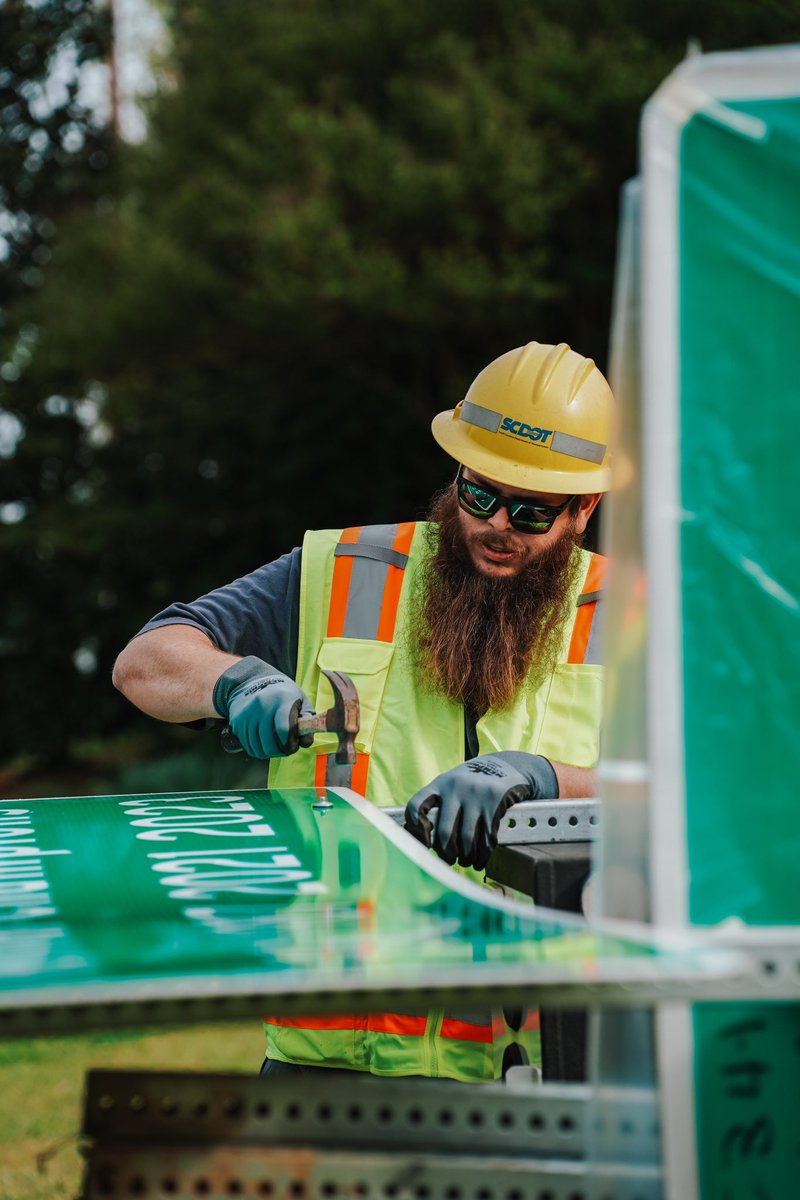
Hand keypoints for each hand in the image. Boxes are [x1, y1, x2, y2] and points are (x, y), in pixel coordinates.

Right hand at [213, 656, 314, 758]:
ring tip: (276, 746)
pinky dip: (258, 750)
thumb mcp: (301, 701)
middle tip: (286, 749)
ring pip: (258, 748)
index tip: (294, 745)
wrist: (255, 682)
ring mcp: (247, 714)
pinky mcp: (237, 722)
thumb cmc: (284, 695)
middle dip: (281, 752)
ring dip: (269, 753)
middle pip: (269, 743)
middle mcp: (261, 706)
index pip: (283, 729)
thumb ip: (307, 722)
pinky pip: (248, 747)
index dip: (290, 743)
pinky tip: (265, 743)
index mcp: (281, 699)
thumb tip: (306, 743)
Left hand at [404, 752, 557, 870]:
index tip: (424, 844)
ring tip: (466, 861)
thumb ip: (439, 805)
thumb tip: (424, 840)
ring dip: (466, 857)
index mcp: (440, 784)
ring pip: (467, 838)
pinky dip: (483, 855)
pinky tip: (480, 860)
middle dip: (446, 853)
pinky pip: (486, 837)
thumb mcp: (452, 784)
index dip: (415, 829)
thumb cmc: (471, 783)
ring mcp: (476, 795)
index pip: (416, 805)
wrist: (505, 766)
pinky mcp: (494, 802)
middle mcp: (455, 787)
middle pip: (445, 831)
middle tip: (449, 860)